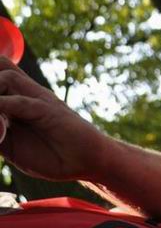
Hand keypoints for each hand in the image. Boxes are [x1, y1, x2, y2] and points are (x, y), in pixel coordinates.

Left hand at [0, 57, 109, 180]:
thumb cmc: (48, 154)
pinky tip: (0, 126)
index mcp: (15, 98)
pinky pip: (21, 103)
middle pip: (0, 67)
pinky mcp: (50, 110)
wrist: (85, 161)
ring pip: (5, 78)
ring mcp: (39, 99)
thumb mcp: (8, 145)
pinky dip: (3, 107)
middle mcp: (26, 92)